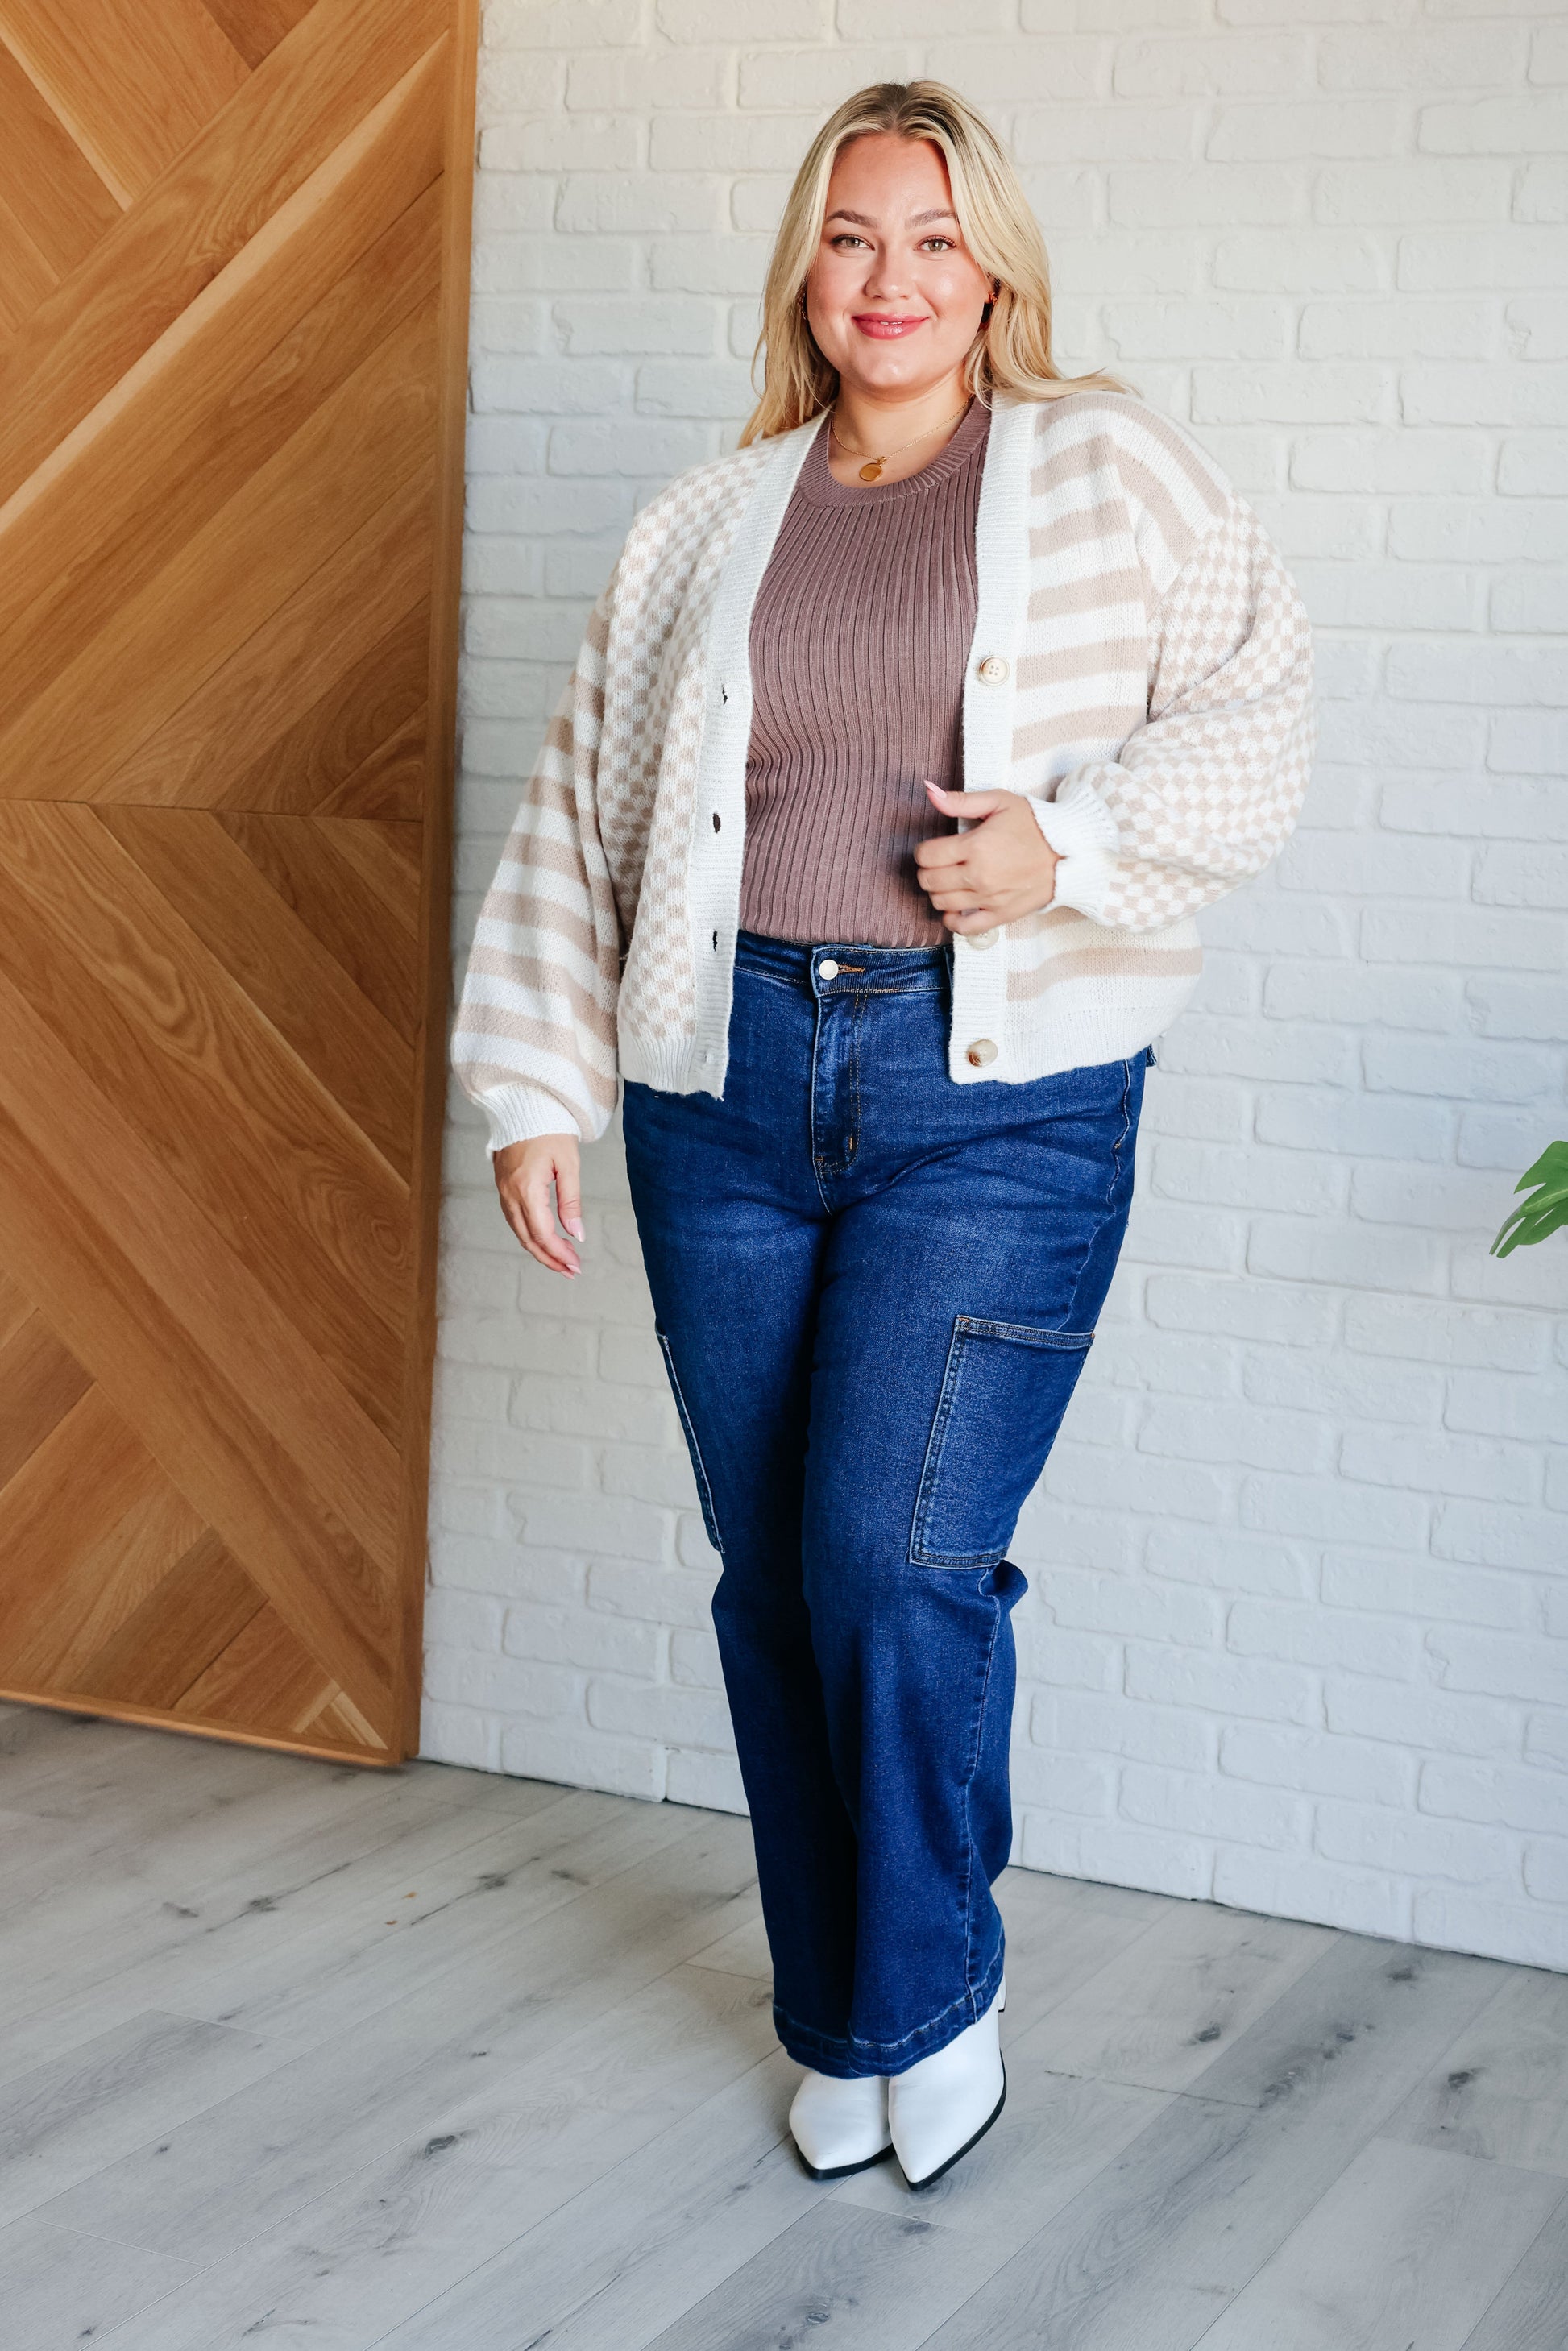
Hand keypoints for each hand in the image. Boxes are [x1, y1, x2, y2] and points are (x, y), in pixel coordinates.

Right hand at [493, 1134, 582, 1276]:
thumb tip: (576, 1234)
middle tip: (571, 1270)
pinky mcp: (502, 1187)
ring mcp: (502, 1190)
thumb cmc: (550, 1130)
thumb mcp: (568, 1164)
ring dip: (540, 1249)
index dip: (559, 1253)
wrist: (524, 1106)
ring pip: (519, 1231)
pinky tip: (545, 1239)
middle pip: (527, 1238)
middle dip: (550, 1258)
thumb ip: (571, 1201)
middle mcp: (510, 1193)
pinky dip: (530, 1234)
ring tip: (562, 1260)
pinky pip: (514, 1219)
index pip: (542, 1232)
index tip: (575, 1265)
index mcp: (526, 1187)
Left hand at [914, 782, 1058, 932]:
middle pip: (929, 880)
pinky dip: (952, 919)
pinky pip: (964, 927)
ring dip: (938, 892)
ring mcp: (988, 899)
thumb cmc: (1035, 825)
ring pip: (941, 903)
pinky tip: (955, 907)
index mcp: (976, 846)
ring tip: (949, 881)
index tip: (933, 848)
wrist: (1068, 853)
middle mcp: (978, 876)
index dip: (923, 851)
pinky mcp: (1000, 915)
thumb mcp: (1000, 802)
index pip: (927, 855)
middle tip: (939, 864)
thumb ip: (963, 801)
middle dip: (927, 870)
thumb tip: (931, 794)